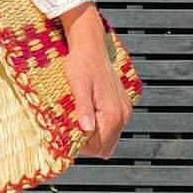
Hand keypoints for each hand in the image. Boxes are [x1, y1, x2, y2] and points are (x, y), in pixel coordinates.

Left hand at [60, 5, 133, 159]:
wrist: (91, 45)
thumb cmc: (82, 63)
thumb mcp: (78, 86)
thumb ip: (84, 108)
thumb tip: (87, 129)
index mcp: (112, 113)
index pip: (99, 147)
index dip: (82, 148)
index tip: (68, 138)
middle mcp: (123, 114)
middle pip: (106, 147)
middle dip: (88, 145)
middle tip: (71, 131)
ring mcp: (124, 110)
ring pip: (110, 138)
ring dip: (94, 136)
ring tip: (77, 122)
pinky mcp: (122, 104)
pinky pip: (112, 126)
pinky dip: (100, 126)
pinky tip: (87, 115)